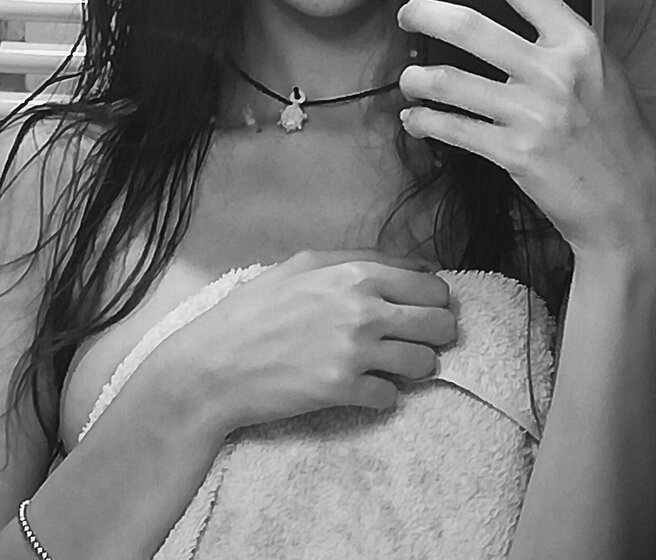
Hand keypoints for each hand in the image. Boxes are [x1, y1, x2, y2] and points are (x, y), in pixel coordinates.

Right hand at [171, 249, 456, 433]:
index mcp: (356, 274)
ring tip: (390, 364)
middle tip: (414, 339)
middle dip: (435, 333)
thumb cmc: (256, 308)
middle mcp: (364, 310)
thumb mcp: (303, 263)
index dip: (435, 301)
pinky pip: (392, 397)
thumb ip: (362, 258)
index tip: (422, 310)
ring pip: (426, 363)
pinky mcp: (344, 391)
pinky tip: (362, 385)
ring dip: (414, 366)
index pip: (432, 287)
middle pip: (440, 325)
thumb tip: (420, 268)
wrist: (214, 364)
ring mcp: (356, 353)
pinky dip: (383, 394)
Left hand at [396, 0, 655, 265]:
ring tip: (412, 80)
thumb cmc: (614, 134)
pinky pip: (450, 128)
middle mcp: (556, 70)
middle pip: (468, 26)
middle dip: (422, 13)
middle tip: (406, 14)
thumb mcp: (599, 73)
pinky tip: (417, 120)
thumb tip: (498, 21)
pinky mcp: (515, 154)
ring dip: (416, 79)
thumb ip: (553, 44)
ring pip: (448, 81)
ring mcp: (535, 114)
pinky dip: (424, 121)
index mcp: (578, 39)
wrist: (633, 206)